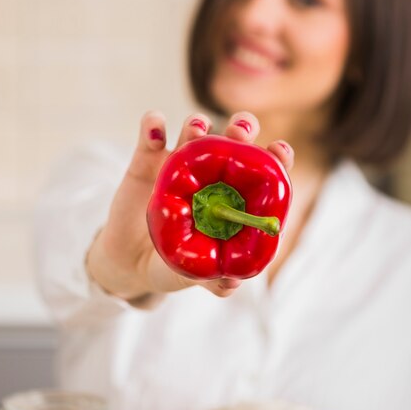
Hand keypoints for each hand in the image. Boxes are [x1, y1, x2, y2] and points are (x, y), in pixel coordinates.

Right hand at [86, 110, 293, 300]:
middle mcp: (211, 173)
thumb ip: (210, 280)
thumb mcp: (191, 275)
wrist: (130, 262)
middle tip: (240, 132)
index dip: (276, 158)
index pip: (263, 171)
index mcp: (233, 197)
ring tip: (197, 128)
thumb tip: (231, 285)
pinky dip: (153, 126)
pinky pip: (151, 136)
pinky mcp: (147, 159)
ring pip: (194, 131)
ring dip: (198, 124)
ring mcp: (179, 163)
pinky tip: (156, 129)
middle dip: (242, 128)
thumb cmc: (174, 264)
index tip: (281, 151)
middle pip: (233, 140)